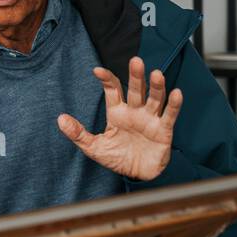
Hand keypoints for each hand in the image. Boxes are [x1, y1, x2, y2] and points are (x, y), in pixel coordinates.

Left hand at [57, 56, 182, 181]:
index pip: (113, 90)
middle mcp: (135, 111)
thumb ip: (78, 133)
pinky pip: (169, 115)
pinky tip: (176, 93)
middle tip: (135, 61)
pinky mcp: (163, 130)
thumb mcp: (94, 148)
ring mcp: (150, 119)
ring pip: (154, 99)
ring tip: (156, 73)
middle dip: (136, 76)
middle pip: (136, 90)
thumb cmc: (117, 158)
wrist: (138, 175)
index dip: (107, 80)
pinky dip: (174, 105)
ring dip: (156, 87)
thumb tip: (60, 119)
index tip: (97, 71)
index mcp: (117, 112)